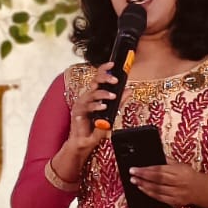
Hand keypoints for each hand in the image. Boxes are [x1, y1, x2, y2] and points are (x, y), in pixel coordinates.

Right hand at [55, 62, 117, 180]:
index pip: (99, 77)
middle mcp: (87, 96)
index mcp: (95, 94)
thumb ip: (120, 102)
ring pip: (92, 92)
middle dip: (105, 78)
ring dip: (103, 93)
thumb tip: (129, 90)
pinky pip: (87, 106)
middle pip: (95, 80)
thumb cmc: (96, 129)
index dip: (105, 69)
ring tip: (113, 97)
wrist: (84, 143)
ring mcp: (82, 104)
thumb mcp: (112, 114)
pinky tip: (104, 107)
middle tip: (115, 80)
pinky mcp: (77, 112)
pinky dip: (96, 106)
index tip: (113, 64)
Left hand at [129, 164, 207, 207]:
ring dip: (144, 186)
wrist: (201, 189)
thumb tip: (154, 155)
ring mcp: (176, 194)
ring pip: (157, 190)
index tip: (135, 168)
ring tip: (135, 181)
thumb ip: (167, 161)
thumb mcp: (180, 165)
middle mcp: (178, 183)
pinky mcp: (175, 202)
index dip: (146, 170)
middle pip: (157, 180)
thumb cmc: (189, 175)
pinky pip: (160, 198)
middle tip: (132, 175)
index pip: (159, 170)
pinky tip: (143, 190)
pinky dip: (150, 194)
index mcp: (179, 172)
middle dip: (143, 177)